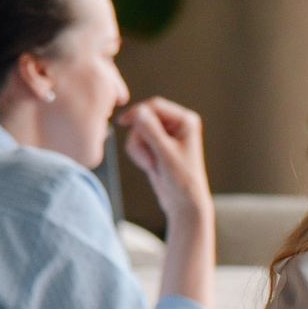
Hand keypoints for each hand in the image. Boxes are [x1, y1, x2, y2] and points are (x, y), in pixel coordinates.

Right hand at [119, 98, 209, 217]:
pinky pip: (137, 143)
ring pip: (137, 132)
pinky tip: (150, 167)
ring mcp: (165, 136)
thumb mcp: (165, 153)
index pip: (155, 105)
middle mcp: (176, 125)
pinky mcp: (156, 146)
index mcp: (185, 121)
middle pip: (143, 118)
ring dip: (140, 150)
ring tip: (152, 165)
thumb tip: (139, 111)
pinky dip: (139, 155)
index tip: (122, 122)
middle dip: (141, 138)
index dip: (138, 112)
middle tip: (149, 158)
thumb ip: (151, 131)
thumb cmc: (182, 179)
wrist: (183, 202)